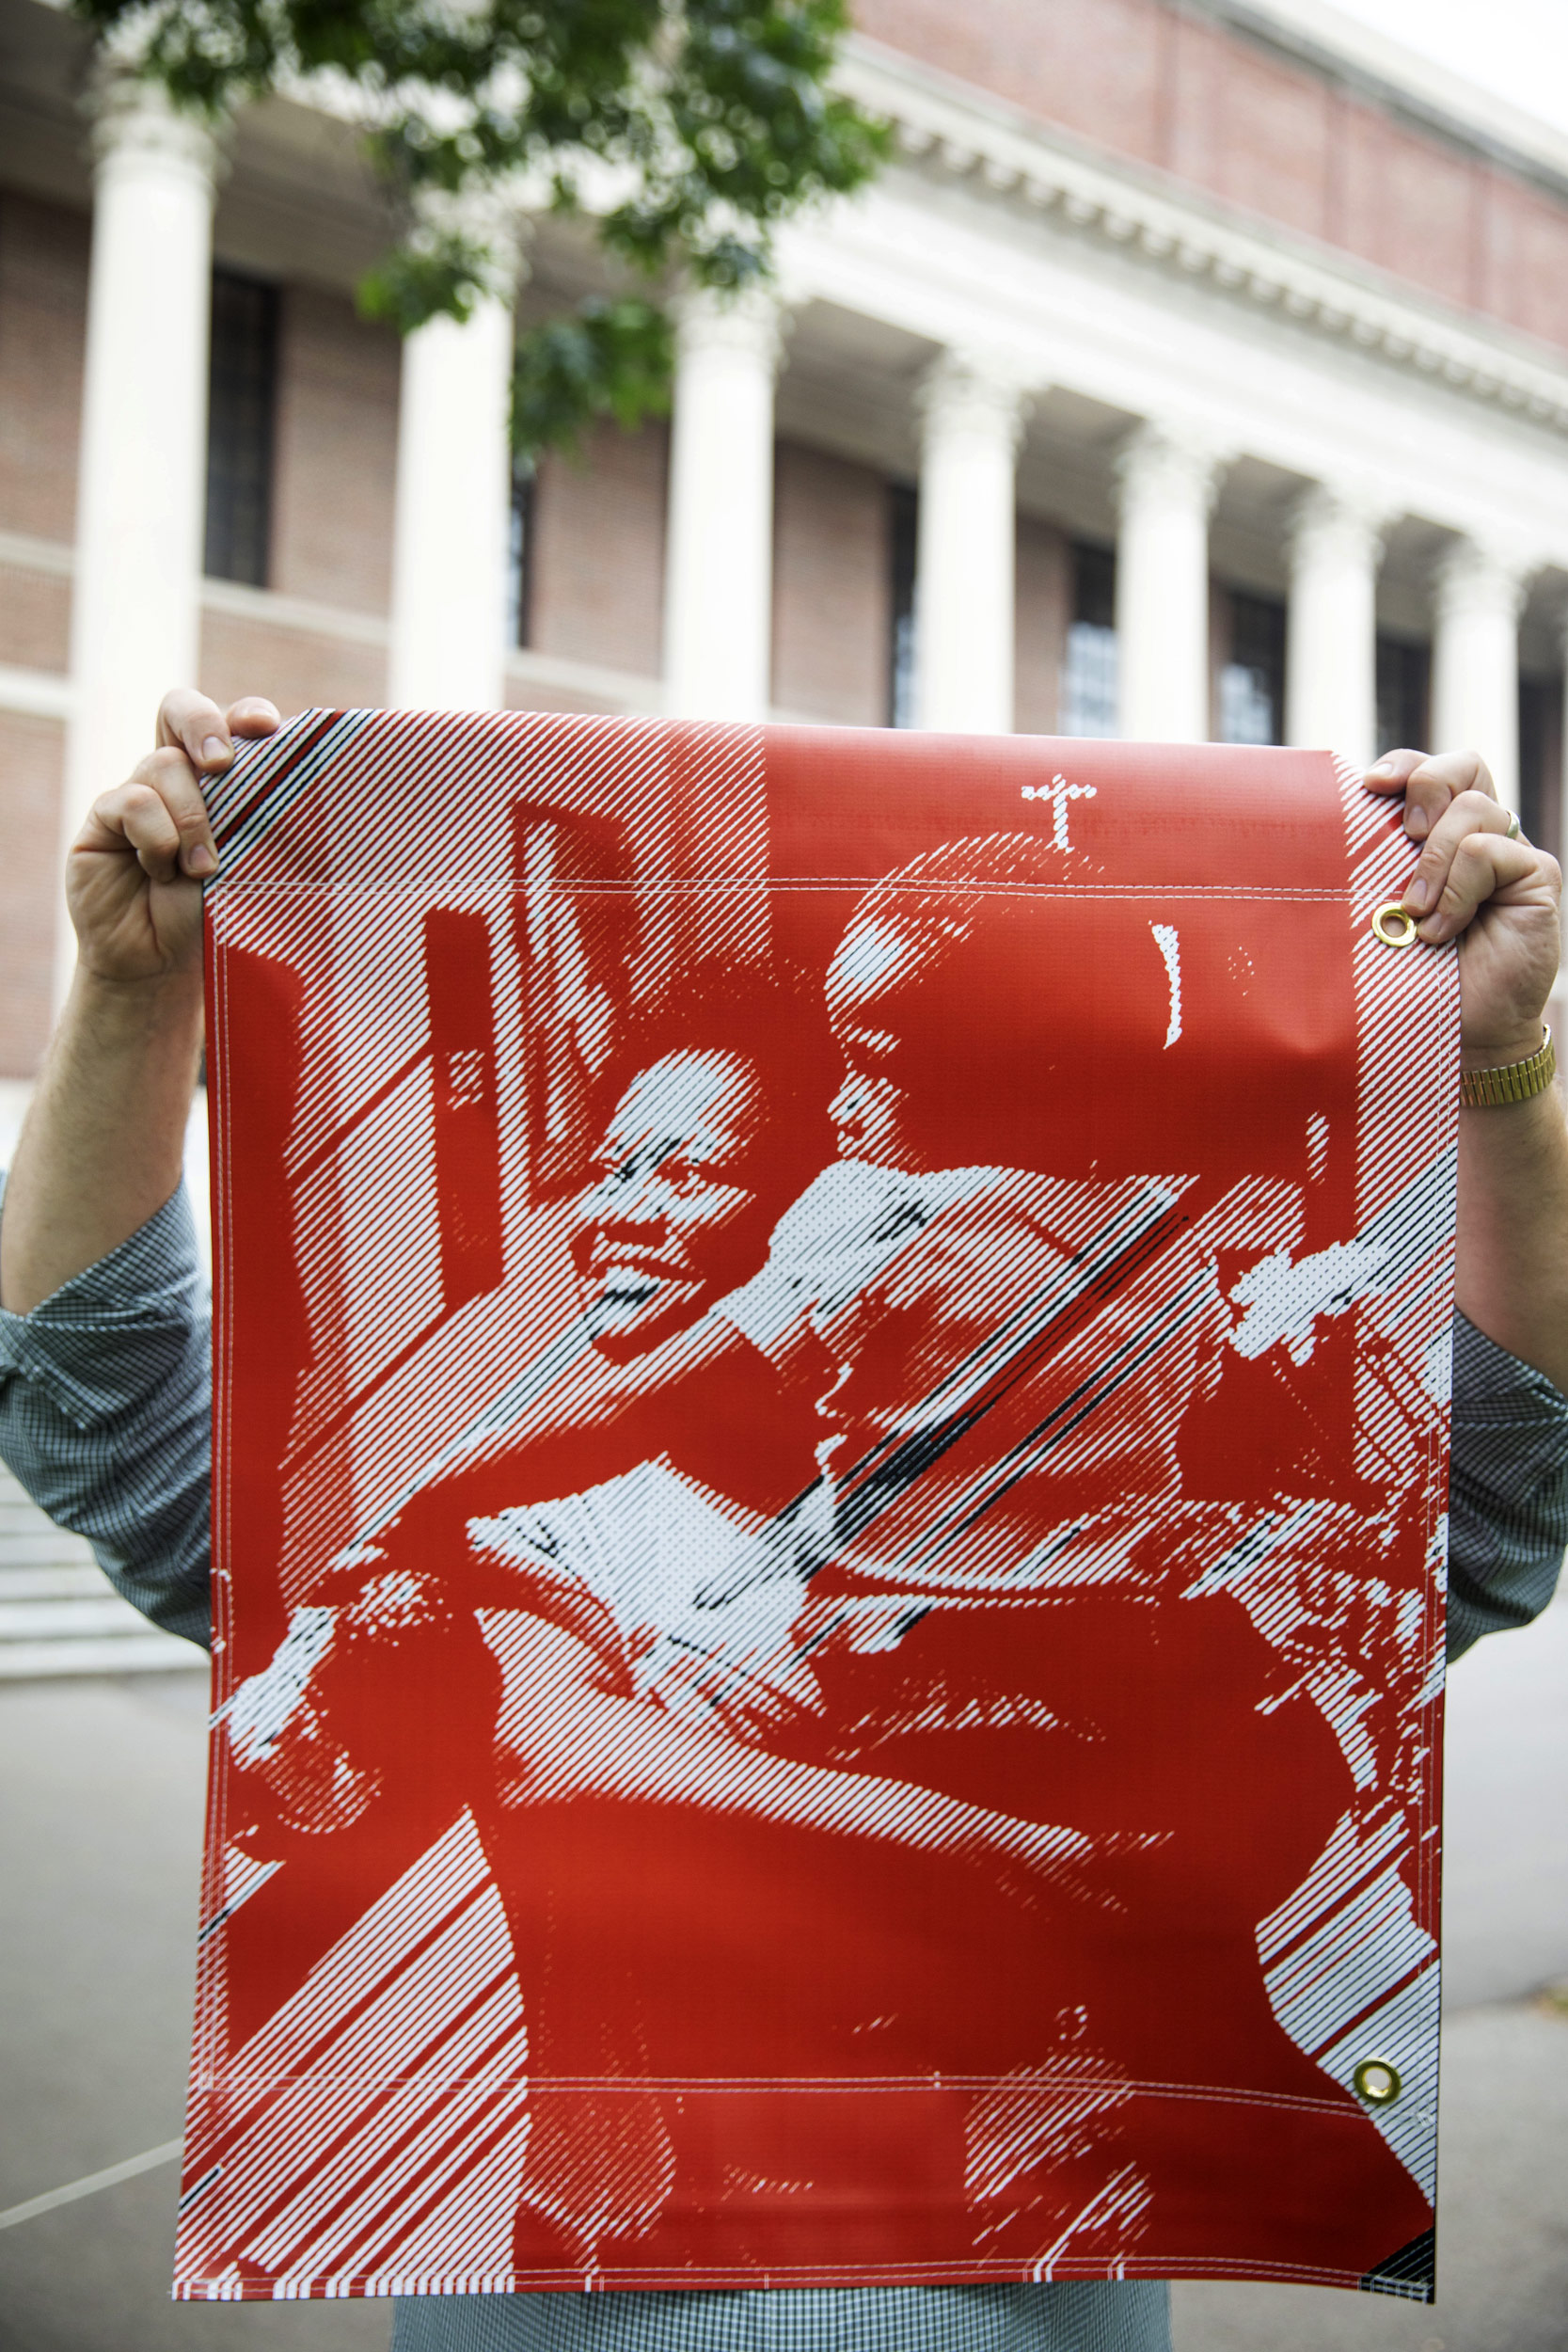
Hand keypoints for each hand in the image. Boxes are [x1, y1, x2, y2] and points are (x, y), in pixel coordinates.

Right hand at [67, 688, 280, 983]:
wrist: (162, 967)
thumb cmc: (218, 916)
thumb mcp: (249, 866)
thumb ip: (261, 823)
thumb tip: (295, 786)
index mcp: (221, 780)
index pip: (231, 722)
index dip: (246, 714)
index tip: (268, 729)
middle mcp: (177, 776)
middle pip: (181, 710)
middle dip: (204, 725)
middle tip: (223, 763)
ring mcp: (138, 792)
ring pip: (162, 765)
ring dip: (190, 818)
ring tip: (203, 869)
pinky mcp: (104, 818)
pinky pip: (131, 802)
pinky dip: (157, 837)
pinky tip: (162, 872)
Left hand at [1363, 749, 1561, 1064]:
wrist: (1460, 1033)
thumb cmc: (1411, 976)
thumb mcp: (1379, 912)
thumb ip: (1373, 868)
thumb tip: (1329, 825)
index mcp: (1439, 836)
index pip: (1429, 771)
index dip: (1404, 765)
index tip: (1370, 785)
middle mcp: (1480, 836)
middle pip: (1463, 766)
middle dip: (1427, 786)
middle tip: (1408, 834)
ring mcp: (1511, 855)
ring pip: (1474, 809)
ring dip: (1435, 862)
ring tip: (1418, 914)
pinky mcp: (1535, 877)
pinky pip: (1489, 851)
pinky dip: (1458, 891)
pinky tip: (1442, 931)